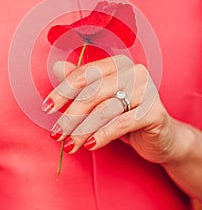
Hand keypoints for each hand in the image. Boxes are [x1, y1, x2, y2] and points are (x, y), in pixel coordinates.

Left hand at [42, 55, 181, 163]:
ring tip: (70, 145)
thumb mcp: (101, 100)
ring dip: (82, 130)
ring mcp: (147, 89)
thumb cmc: (126, 116)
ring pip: (104, 110)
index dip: (62, 92)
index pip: (84, 75)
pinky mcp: (155, 111)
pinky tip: (90, 145)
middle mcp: (134, 71)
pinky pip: (121, 123)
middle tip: (56, 134)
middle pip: (92, 93)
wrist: (161, 137)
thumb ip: (81, 83)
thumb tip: (57, 67)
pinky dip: (103, 135)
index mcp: (118, 64)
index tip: (47, 108)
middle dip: (71, 116)